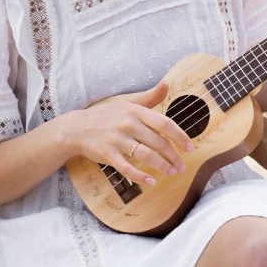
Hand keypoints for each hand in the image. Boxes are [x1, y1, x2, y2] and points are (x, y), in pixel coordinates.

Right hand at [68, 81, 193, 185]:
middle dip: (173, 156)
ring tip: (172, 172)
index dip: (179, 136)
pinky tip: (151, 181)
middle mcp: (127, 124)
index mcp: (135, 111)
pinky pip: (127, 168)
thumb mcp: (127, 102)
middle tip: (182, 166)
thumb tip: (167, 84)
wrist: (77, 127)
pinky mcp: (108, 155)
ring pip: (145, 155)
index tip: (190, 147)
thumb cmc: (106, 114)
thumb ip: (149, 97)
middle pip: (158, 142)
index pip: (164, 123)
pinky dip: (140, 176)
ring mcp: (117, 140)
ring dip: (162, 166)